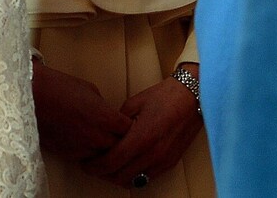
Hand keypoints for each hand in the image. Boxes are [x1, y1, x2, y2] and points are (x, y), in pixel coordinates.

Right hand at [32, 63, 132, 162]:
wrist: (32, 96)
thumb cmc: (59, 86)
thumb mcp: (89, 89)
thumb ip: (104, 106)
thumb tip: (108, 114)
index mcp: (106, 118)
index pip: (130, 130)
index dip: (129, 125)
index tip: (127, 122)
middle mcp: (98, 137)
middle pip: (120, 147)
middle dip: (120, 140)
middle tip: (116, 132)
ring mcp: (84, 149)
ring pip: (104, 156)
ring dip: (105, 148)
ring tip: (99, 136)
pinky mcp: (70, 155)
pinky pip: (87, 158)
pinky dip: (89, 152)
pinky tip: (84, 140)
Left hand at [81, 76, 202, 187]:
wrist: (192, 98)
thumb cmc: (162, 96)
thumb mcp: (134, 103)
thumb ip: (118, 122)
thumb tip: (106, 133)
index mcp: (142, 137)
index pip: (113, 161)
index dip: (96, 166)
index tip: (85, 163)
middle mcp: (153, 155)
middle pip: (121, 176)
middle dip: (103, 174)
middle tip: (91, 166)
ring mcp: (163, 162)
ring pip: (134, 181)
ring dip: (117, 177)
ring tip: (105, 167)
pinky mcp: (170, 163)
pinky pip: (147, 178)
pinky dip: (132, 176)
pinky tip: (124, 166)